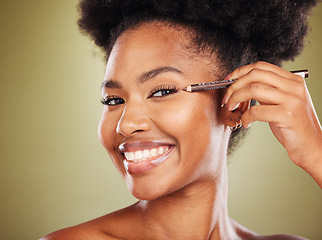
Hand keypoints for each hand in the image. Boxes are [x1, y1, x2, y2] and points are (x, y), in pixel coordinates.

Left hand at [223, 61, 321, 187]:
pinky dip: (245, 117)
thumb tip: (241, 86)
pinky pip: (256, 111)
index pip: (262, 67)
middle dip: (235, 85)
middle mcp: (294, 87)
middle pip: (255, 75)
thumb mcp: (282, 103)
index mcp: (293, 80)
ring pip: (253, 90)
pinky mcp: (287, 115)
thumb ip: (267, 92)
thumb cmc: (293, 126)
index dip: (241, 71)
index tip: (229, 80)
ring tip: (232, 108)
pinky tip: (245, 123)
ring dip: (236, 99)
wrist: (312, 147)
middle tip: (227, 98)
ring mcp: (292, 100)